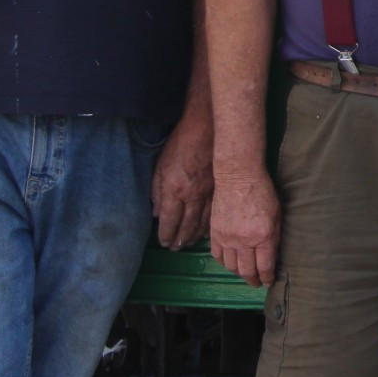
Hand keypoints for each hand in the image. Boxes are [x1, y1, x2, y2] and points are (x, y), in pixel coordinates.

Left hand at [151, 110, 213, 250]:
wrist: (207, 128)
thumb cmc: (181, 143)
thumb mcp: (161, 165)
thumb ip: (157, 191)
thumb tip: (156, 213)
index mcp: (175, 189)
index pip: (169, 220)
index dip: (166, 234)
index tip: (164, 242)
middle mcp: (192, 195)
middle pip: (187, 224)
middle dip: (180, 239)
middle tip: (176, 248)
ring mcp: (209, 193)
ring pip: (203, 222)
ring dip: (195, 235)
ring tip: (189, 243)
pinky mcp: (220, 189)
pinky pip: (216, 213)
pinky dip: (211, 225)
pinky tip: (208, 232)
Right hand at [209, 173, 281, 287]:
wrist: (238, 177)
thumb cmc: (262, 192)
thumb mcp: (276, 216)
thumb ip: (274, 238)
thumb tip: (271, 257)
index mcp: (263, 237)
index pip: (264, 267)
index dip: (267, 278)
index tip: (269, 281)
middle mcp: (244, 241)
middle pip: (247, 271)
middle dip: (253, 280)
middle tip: (257, 283)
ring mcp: (227, 238)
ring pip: (231, 266)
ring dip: (239, 273)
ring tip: (245, 274)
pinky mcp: (215, 233)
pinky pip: (217, 256)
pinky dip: (224, 263)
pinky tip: (231, 262)